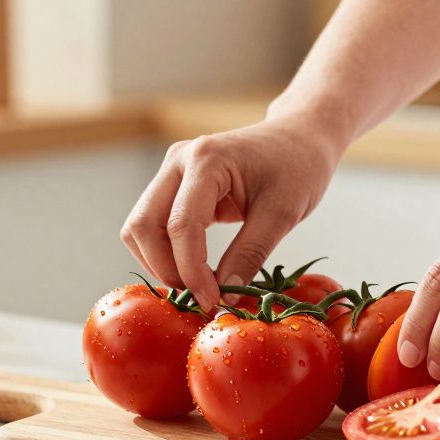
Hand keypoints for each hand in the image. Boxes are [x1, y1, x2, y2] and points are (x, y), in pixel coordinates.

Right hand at [120, 113, 341, 309]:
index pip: (181, 226)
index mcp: (206, 159)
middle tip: (200, 296)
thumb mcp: (283, 213)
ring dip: (160, 263)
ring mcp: (171, 171)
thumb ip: (250, 254)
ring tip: (197, 285)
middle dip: (166, 269)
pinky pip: (153, 225)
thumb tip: (225, 294)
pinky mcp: (174, 185)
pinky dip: (166, 253)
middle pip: (143, 226)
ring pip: (140, 228)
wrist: (299, 137)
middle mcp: (178, 161)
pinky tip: (194, 270)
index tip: (213, 301)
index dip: (192, 271)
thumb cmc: (298, 166)